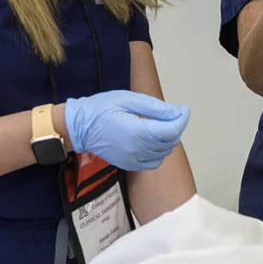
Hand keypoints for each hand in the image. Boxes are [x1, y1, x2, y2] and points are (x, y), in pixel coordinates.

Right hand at [64, 90, 190, 171]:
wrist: (78, 127)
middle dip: (175, 127)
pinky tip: (151, 138)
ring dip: (167, 140)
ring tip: (160, 125)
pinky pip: (152, 162)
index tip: (183, 110)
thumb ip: (154, 108)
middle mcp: (136, 150)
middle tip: (172, 114)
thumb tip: (174, 113)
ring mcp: (132, 159)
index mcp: (137, 132)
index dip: (182, 119)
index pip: (172, 130)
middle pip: (170, 142)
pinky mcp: (128, 164)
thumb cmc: (100, 110)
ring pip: (163, 154)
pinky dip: (158, 152)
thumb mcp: (128, 99)